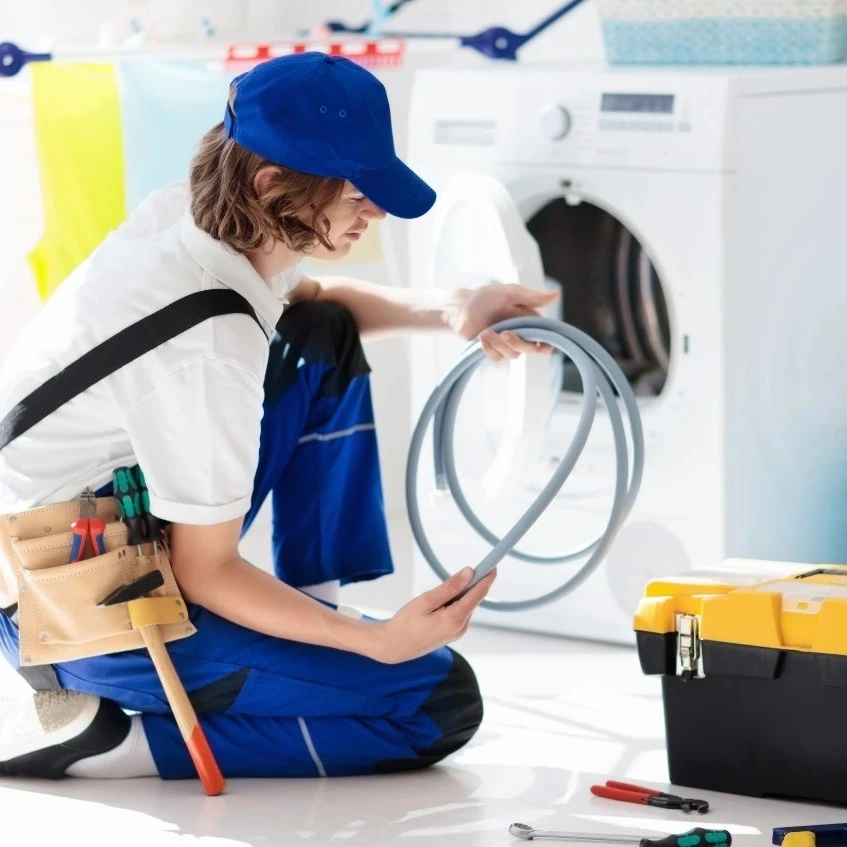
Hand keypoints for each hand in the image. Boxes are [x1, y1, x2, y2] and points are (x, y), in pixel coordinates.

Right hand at [373, 568, 496, 663]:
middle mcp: (461, 627)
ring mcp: (458, 632)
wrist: (393, 647)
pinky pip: (460, 612)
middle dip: (470, 583)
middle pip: (473, 599)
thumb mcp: (426, 601)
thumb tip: (469, 573)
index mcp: (455, 619)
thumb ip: (449, 587)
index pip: (478, 594)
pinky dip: (455, 602)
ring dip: (460, 593)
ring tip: (438, 594)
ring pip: (466, 605)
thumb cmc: (405, 624)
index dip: (486, 577)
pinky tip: (439, 603)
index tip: (493, 564)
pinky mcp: (453, 632)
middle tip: (464, 570)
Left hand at [450, 283, 559, 361]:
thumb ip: (532, 298)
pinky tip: (482, 338)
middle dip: (518, 343)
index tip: (543, 347)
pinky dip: (489, 349)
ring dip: (499, 344)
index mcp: (530, 320)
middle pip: (530, 348)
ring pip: (513, 354)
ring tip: (485, 332)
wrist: (461, 307)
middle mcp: (521, 334)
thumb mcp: (510, 293)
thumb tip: (557, 295)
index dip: (547, 345)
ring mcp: (507, 344)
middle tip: (505, 333)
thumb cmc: (487, 297)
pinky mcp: (494, 351)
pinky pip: (498, 357)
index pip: (545, 337)